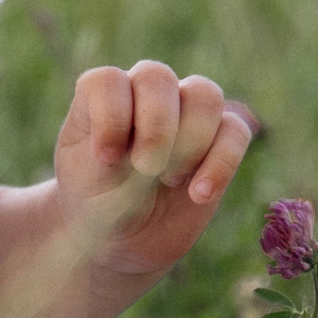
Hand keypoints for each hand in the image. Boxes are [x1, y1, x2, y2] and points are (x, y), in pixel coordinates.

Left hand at [55, 61, 255, 300]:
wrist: (123, 240)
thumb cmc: (95, 205)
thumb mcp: (81, 186)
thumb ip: (108, 157)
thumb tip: (153, 137)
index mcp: (101, 99)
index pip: (109, 81)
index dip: (110, 116)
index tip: (106, 159)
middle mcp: (143, 95)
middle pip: (158, 77)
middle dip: (156, 128)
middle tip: (145, 169)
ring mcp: (184, 113)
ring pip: (205, 94)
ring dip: (191, 142)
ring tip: (171, 180)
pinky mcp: (218, 141)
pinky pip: (235, 130)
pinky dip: (222, 163)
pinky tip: (199, 195)